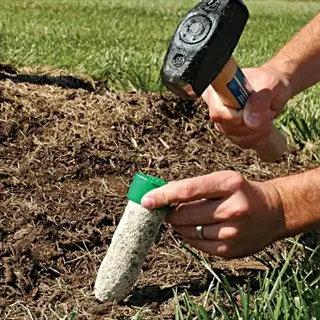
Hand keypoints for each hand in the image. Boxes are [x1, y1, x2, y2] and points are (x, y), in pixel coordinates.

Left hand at [141, 171, 284, 257]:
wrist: (273, 212)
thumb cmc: (241, 192)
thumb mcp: (222, 180)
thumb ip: (193, 187)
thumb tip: (161, 195)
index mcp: (229, 183)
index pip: (187, 190)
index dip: (163, 196)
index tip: (146, 201)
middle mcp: (233, 208)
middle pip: (185, 215)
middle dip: (169, 214)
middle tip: (166, 211)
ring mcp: (233, 231)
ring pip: (188, 232)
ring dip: (178, 226)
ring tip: (183, 219)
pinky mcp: (231, 250)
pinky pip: (198, 245)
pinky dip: (190, 237)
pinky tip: (196, 229)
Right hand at [202, 64, 291, 149]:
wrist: (275, 88)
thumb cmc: (269, 81)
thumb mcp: (268, 84)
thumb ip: (259, 101)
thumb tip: (251, 123)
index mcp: (218, 92)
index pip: (218, 113)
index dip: (235, 117)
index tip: (253, 111)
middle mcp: (217, 108)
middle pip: (227, 129)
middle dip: (252, 125)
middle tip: (267, 111)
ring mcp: (224, 123)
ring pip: (237, 138)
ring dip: (258, 132)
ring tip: (267, 115)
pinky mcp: (233, 133)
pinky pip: (244, 143)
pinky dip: (259, 137)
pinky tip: (265, 125)